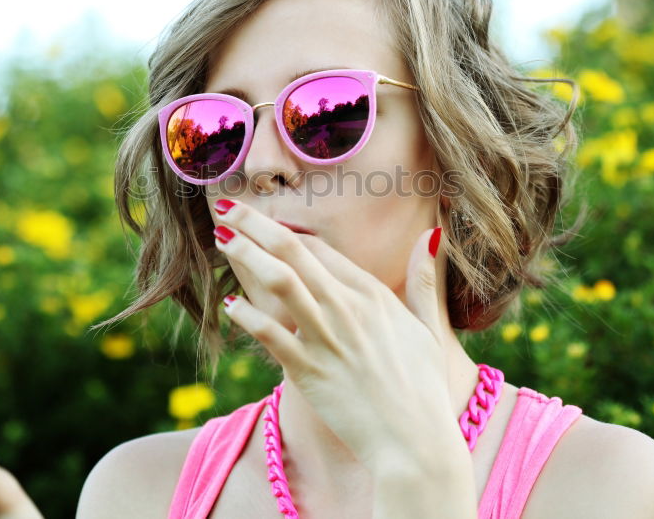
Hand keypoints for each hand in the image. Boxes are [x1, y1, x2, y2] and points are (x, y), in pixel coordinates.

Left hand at [212, 199, 462, 473]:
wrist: (415, 444)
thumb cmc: (423, 389)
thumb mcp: (431, 328)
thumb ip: (425, 280)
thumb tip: (432, 235)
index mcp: (374, 296)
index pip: (320, 249)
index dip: (286, 231)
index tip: (262, 223)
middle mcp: (349, 309)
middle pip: (295, 250)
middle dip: (256, 224)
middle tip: (227, 208)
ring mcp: (327, 339)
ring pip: (280, 280)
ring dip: (246, 254)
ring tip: (221, 238)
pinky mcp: (309, 372)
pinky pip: (271, 334)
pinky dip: (248, 315)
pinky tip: (230, 304)